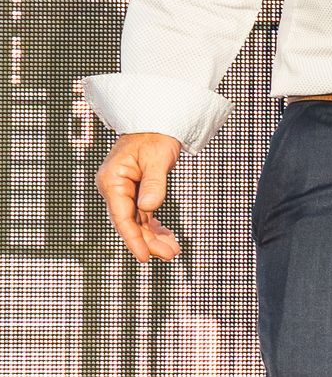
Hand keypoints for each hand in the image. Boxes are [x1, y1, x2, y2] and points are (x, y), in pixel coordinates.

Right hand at [95, 132, 183, 261]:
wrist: (158, 120)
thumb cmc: (155, 134)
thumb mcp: (157, 157)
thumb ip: (154, 183)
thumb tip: (149, 208)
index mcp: (112, 180)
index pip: (122, 217)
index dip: (133, 239)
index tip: (145, 256)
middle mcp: (115, 188)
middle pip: (130, 222)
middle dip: (149, 241)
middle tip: (170, 254)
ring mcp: (124, 191)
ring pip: (137, 221)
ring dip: (154, 236)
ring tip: (173, 250)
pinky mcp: (135, 191)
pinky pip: (143, 214)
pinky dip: (154, 225)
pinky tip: (166, 236)